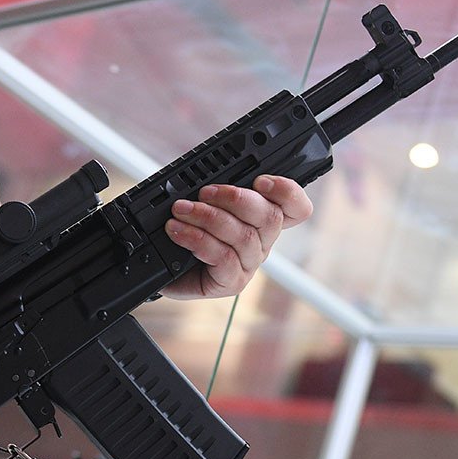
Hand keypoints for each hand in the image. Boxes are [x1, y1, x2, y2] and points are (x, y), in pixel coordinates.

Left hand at [161, 175, 311, 299]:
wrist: (162, 271)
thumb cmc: (186, 236)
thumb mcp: (201, 206)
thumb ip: (215, 191)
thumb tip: (208, 176)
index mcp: (262, 219)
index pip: (295, 207)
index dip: (287, 191)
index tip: (261, 180)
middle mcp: (262, 242)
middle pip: (271, 217)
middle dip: (235, 198)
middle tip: (204, 192)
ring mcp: (249, 264)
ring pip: (244, 236)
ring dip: (208, 217)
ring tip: (181, 210)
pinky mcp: (232, 282)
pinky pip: (224, 258)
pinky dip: (198, 240)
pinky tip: (178, 232)